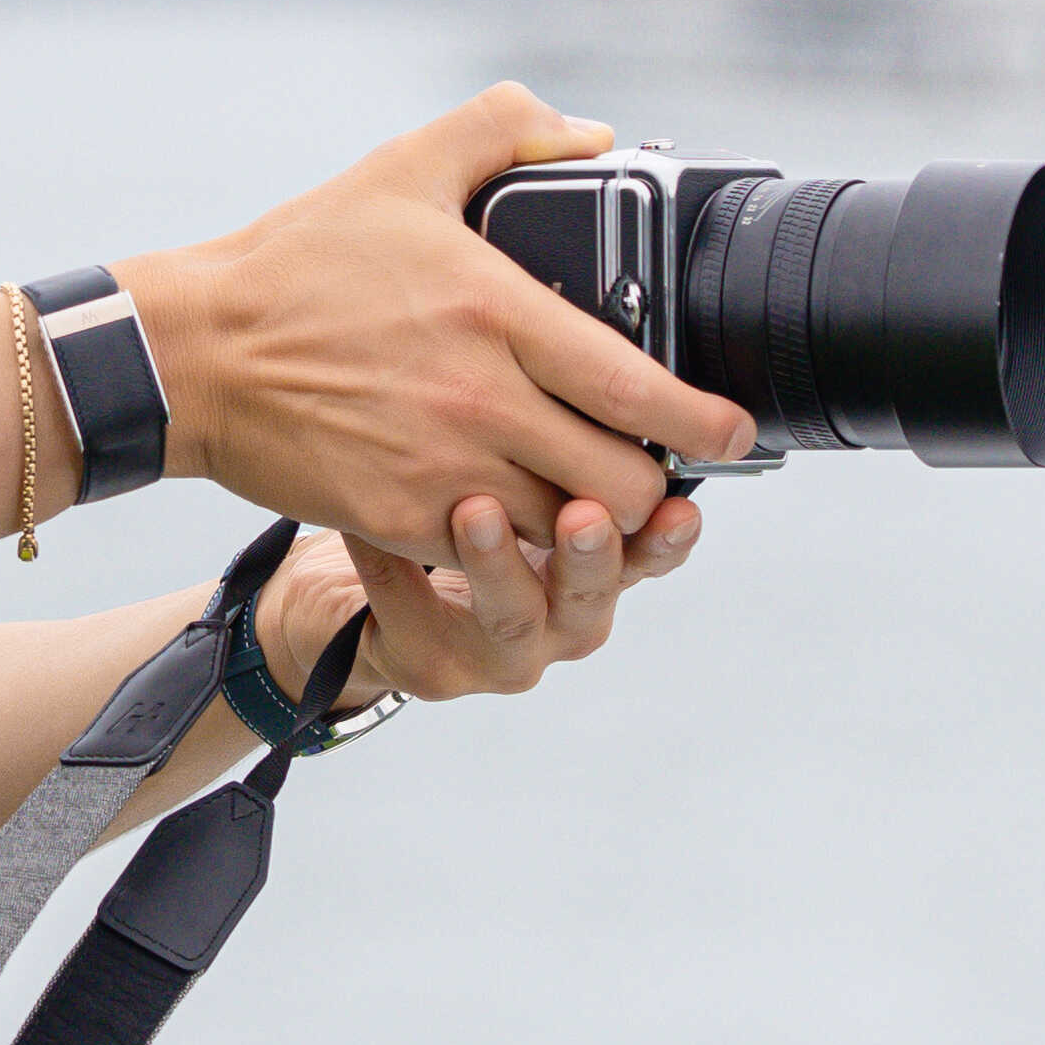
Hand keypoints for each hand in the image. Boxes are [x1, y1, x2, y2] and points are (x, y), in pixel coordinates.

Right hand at [127, 85, 758, 562]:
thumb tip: (590, 133)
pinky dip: (518, 549)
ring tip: (589, 500)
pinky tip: (513, 521)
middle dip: (654, 484)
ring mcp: (443, 469)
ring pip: (567, 533)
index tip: (735, 430)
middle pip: (623, 483)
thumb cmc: (298, 262)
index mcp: (498, 312)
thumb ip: (504, 130)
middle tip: (652, 466)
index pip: (637, 386)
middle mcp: (483, 401)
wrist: (194, 353)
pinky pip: (495, 556)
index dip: (704, 420)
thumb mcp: (403, 168)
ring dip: (589, 525)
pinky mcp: (401, 518)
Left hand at [251, 488, 702, 723]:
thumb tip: (622, 377)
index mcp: (598, 562)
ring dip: (496, 563)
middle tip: (584, 513)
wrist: (373, 602)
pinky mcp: (434, 667)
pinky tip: (367, 526)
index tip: (677, 507)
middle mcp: (563, 616)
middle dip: (592, 552)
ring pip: (512, 616)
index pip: (651, 551)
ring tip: (476, 511)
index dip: (667, 535)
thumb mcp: (531, 479)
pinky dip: (390, 565)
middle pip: (593, 590)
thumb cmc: (465, 522)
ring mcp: (502, 650)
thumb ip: (575, 443)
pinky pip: (411, 611)